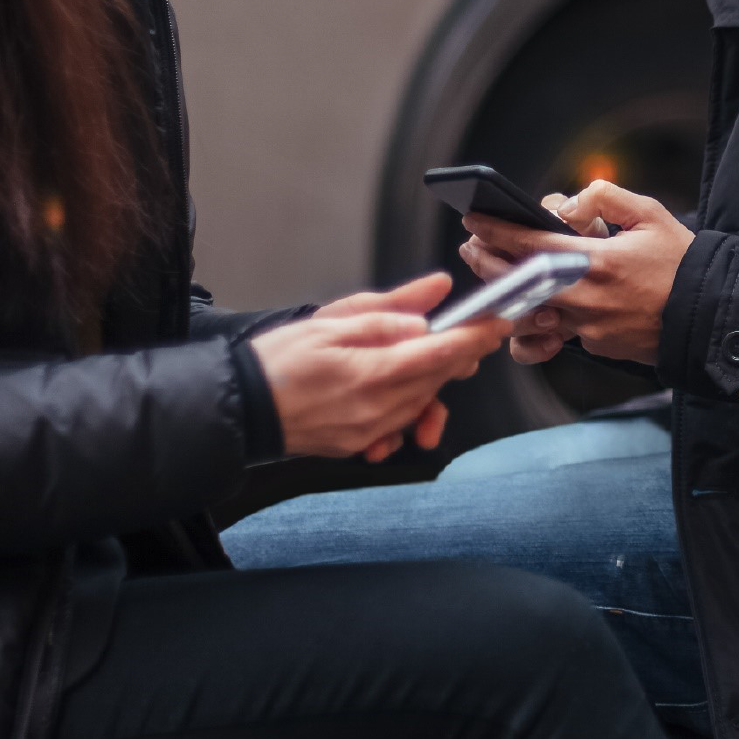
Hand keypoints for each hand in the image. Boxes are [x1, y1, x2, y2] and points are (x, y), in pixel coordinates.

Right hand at [250, 272, 508, 461]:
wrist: (239, 409)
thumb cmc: (276, 362)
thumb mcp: (331, 320)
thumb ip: (388, 310)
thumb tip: (434, 294)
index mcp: (374, 373)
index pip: (443, 352)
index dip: (476, 335)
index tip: (498, 321)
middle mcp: (379, 409)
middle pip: (438, 378)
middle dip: (460, 354)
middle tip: (470, 331)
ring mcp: (370, 432)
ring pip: (423, 403)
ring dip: (434, 380)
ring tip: (426, 356)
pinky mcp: (359, 445)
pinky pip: (398, 427)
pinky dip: (406, 408)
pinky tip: (397, 393)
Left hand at [458, 181, 694, 365]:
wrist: (711, 314)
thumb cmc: (682, 262)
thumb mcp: (649, 214)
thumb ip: (604, 198)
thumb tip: (568, 206)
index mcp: (595, 261)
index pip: (530, 243)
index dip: (496, 230)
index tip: (473, 218)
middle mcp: (585, 298)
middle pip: (516, 282)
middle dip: (487, 263)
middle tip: (472, 247)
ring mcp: (588, 327)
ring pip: (529, 314)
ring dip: (510, 293)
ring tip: (502, 274)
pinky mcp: (596, 345)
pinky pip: (558, 332)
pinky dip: (545, 317)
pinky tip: (538, 303)